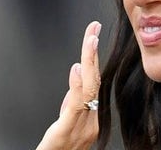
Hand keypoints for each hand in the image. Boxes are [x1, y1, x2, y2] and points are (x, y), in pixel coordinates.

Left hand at [36, 21, 101, 149]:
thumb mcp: (65, 121)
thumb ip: (72, 99)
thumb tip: (76, 71)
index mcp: (91, 117)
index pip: (94, 81)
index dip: (94, 57)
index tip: (92, 35)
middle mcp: (91, 120)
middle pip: (95, 80)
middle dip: (93, 52)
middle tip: (92, 28)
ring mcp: (81, 126)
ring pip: (89, 89)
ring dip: (89, 61)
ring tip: (89, 39)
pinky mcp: (67, 131)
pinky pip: (75, 106)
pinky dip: (78, 85)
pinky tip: (78, 68)